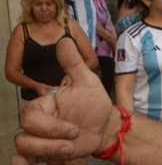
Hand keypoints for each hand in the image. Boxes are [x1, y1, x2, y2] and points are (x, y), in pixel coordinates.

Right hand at [14, 38, 114, 162]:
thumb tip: (64, 41)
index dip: (48, 126)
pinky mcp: (47, 155)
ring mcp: (41, 140)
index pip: (29, 117)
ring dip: (46, 154)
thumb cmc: (94, 103)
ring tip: (69, 151)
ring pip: (25, 150)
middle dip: (48, 143)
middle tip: (73, 140)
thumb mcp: (87, 82)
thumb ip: (73, 63)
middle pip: (23, 138)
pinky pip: (31, 163)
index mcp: (44, 106)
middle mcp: (39, 125)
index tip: (74, 129)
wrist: (106, 127)